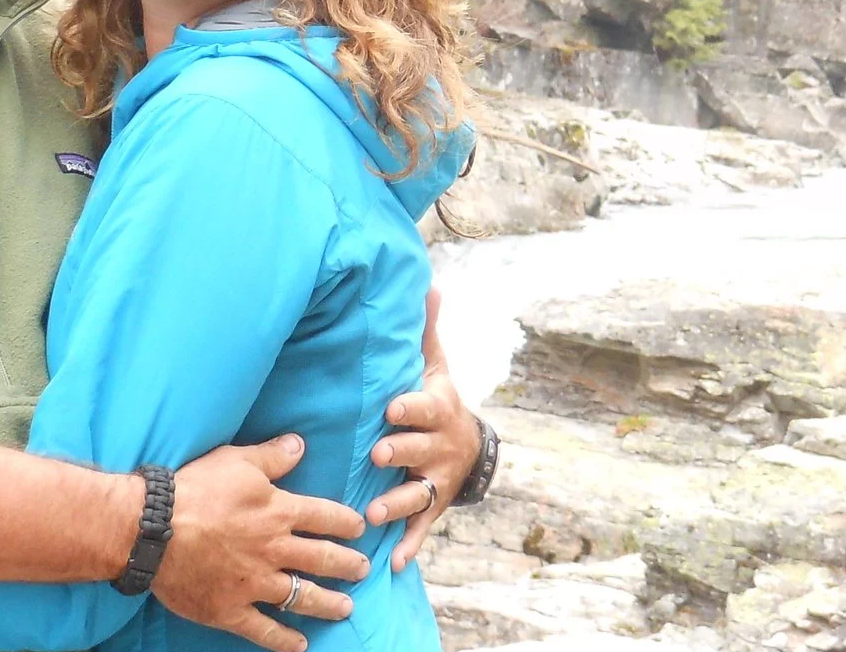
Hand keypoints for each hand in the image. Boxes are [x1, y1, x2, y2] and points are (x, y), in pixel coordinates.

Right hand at [152, 435, 368, 651]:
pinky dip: (284, 640)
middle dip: (348, 565)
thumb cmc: (194, 490)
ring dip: (328, 603)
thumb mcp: (236, 461)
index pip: (325, 517)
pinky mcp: (230, 610)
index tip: (360, 528)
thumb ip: (272, 456)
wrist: (151, 530)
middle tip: (364, 569)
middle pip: (322, 559)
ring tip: (346, 607)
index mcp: (279, 512)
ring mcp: (254, 584)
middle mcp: (274, 550)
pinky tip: (301, 644)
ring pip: (302, 597)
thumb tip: (300, 444)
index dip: (347, 522)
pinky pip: (264, 630)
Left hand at [364, 289, 479, 572]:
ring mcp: (436, 480)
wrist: (471, 449)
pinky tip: (393, 562)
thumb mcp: (437, 368)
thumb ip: (426, 333)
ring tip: (375, 514)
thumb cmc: (439, 403)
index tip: (390, 408)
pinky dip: (409, 547)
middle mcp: (438, 448)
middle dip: (400, 454)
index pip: (423, 408)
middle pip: (418, 451)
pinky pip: (421, 530)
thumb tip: (430, 284)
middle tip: (378, 456)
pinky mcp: (432, 509)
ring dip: (397, 504)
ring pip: (417, 494)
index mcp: (436, 411)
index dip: (409, 409)